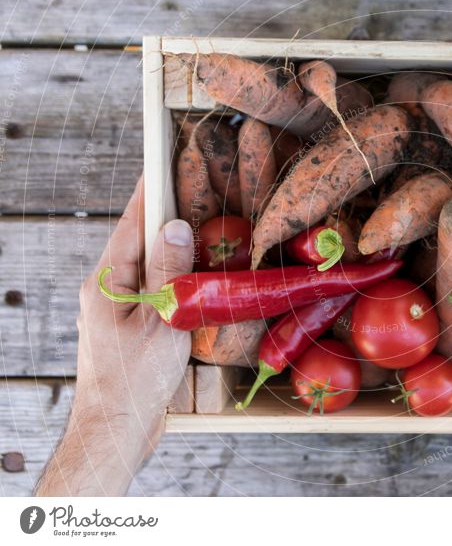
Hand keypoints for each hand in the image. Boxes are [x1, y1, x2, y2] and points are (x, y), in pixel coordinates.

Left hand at [37, 177, 194, 495]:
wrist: (116, 429)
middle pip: (139, 241)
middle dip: (167, 216)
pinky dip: (175, 277)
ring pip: (148, 266)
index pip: (131, 223)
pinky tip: (196, 277)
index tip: (166, 162)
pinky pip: (154, 289)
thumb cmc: (135, 379)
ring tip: (204, 230)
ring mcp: (117, 308)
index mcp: (107, 281)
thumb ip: (168, 272)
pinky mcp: (131, 327)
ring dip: (174, 248)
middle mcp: (107, 289)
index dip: (151, 192)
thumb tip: (176, 224)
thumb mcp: (159, 321)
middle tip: (199, 192)